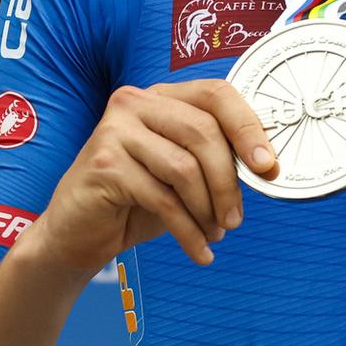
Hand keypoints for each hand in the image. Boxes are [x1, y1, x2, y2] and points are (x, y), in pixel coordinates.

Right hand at [22, 80, 276, 272]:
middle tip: (236, 219)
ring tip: (215, 232)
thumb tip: (267, 164)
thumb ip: (216, 158)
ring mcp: (115, 130)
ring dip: (208, 209)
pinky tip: (199, 250)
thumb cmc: (137, 199)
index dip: (248, 128)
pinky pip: (162, 199)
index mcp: (162, 96)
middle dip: (229, 181)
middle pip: (203, 132)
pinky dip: (188, 230)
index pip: (216, 94)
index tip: (268, 165)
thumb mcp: (182, 172)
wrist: (77, 233)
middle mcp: (135, 103)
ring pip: (184, 168)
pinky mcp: (104, 164)